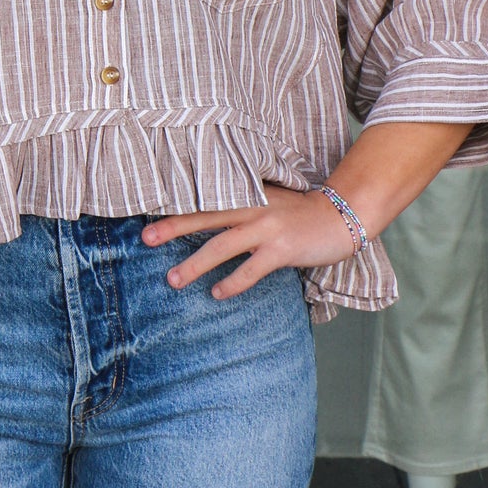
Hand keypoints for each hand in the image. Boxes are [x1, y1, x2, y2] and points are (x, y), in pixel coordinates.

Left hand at [142, 185, 353, 298]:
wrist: (342, 215)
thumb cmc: (302, 212)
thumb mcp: (269, 199)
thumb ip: (243, 203)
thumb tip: (211, 216)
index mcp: (247, 194)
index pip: (206, 198)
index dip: (177, 205)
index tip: (149, 212)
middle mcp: (252, 208)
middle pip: (205, 216)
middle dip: (173, 227)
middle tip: (146, 238)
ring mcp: (267, 228)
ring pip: (222, 245)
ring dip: (195, 264)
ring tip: (173, 279)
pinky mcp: (282, 249)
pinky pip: (251, 269)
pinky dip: (232, 282)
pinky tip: (216, 293)